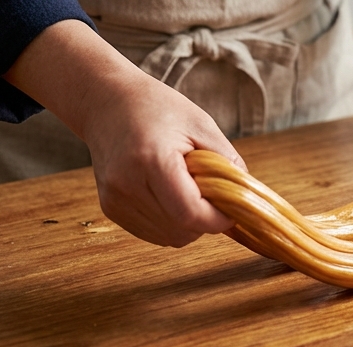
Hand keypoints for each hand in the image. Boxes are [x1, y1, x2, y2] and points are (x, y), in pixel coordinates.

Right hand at [4, 20, 243, 245]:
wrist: (105, 102)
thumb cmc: (156, 107)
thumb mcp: (200, 124)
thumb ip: (227, 162)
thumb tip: (247, 198)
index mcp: (152, 160)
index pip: (191, 213)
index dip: (217, 220)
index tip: (231, 211)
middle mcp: (128, 184)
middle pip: (181, 231)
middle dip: (204, 222)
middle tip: (211, 196)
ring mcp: (115, 200)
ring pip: (168, 237)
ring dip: (187, 224)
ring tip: (187, 190)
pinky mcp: (111, 209)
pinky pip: (152, 233)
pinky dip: (169, 223)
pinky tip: (169, 196)